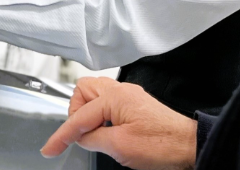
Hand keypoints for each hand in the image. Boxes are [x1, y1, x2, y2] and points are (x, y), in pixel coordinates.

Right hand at [41, 78, 196, 169]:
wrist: (189, 147)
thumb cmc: (162, 144)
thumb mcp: (119, 146)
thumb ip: (93, 138)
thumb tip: (80, 136)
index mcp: (115, 97)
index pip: (79, 116)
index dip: (62, 135)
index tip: (50, 149)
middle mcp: (122, 90)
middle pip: (83, 91)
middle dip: (75, 113)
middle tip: (77, 135)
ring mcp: (129, 96)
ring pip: (95, 95)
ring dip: (87, 114)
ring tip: (91, 135)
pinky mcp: (135, 105)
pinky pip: (108, 103)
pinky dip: (100, 116)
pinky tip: (105, 132)